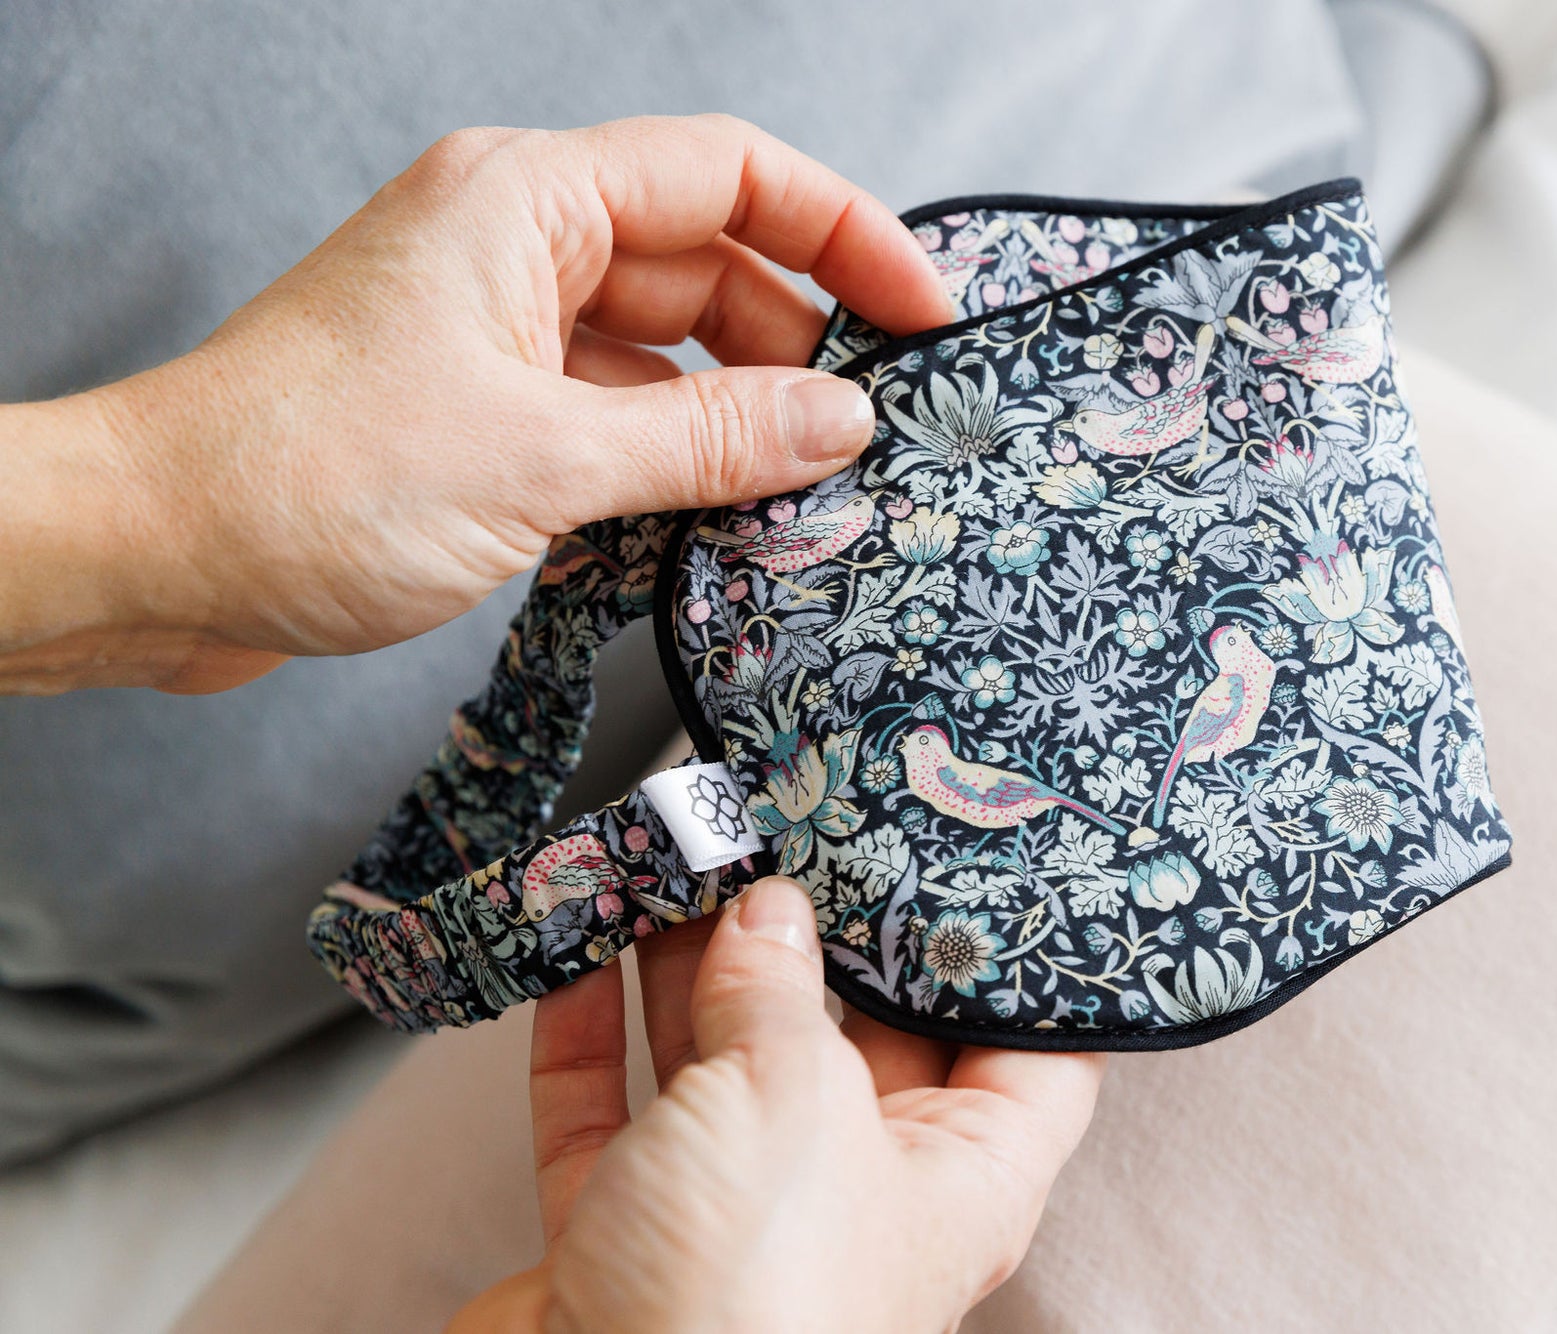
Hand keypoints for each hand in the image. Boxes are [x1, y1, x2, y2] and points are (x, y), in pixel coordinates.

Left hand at [0, 115, 952, 693]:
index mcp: (528, 200)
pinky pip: (615, 413)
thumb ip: (710, 439)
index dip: (846, 234)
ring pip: (665, 351)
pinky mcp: (480, 406)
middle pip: (708, 266)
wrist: (151, 554)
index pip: (731, 176)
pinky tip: (721, 520)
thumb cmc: (300, 477)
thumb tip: (839, 423)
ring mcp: (497, 328)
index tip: (924, 312)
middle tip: (872, 435)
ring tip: (806, 492)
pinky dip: (673, 461)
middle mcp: (517, 245)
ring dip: (736, 416)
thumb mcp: (544, 458)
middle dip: (798, 346)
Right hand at [445, 877, 1105, 1333]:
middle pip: (856, 1035)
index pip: (1030, 1049)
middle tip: (784, 829)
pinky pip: (617, 1111)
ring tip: (673, 860)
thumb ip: (777, 987)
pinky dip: (593, 1031)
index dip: (1010, 957)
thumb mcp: (790, 1093)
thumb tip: (768, 915)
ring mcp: (742, 1214)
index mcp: (960, 1174)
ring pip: (724, 1062)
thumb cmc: (744, 1299)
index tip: (977, 859)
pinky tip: (582, 946)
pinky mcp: (629, 1232)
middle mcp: (860, 1194)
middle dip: (814, 935)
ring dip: (687, 964)